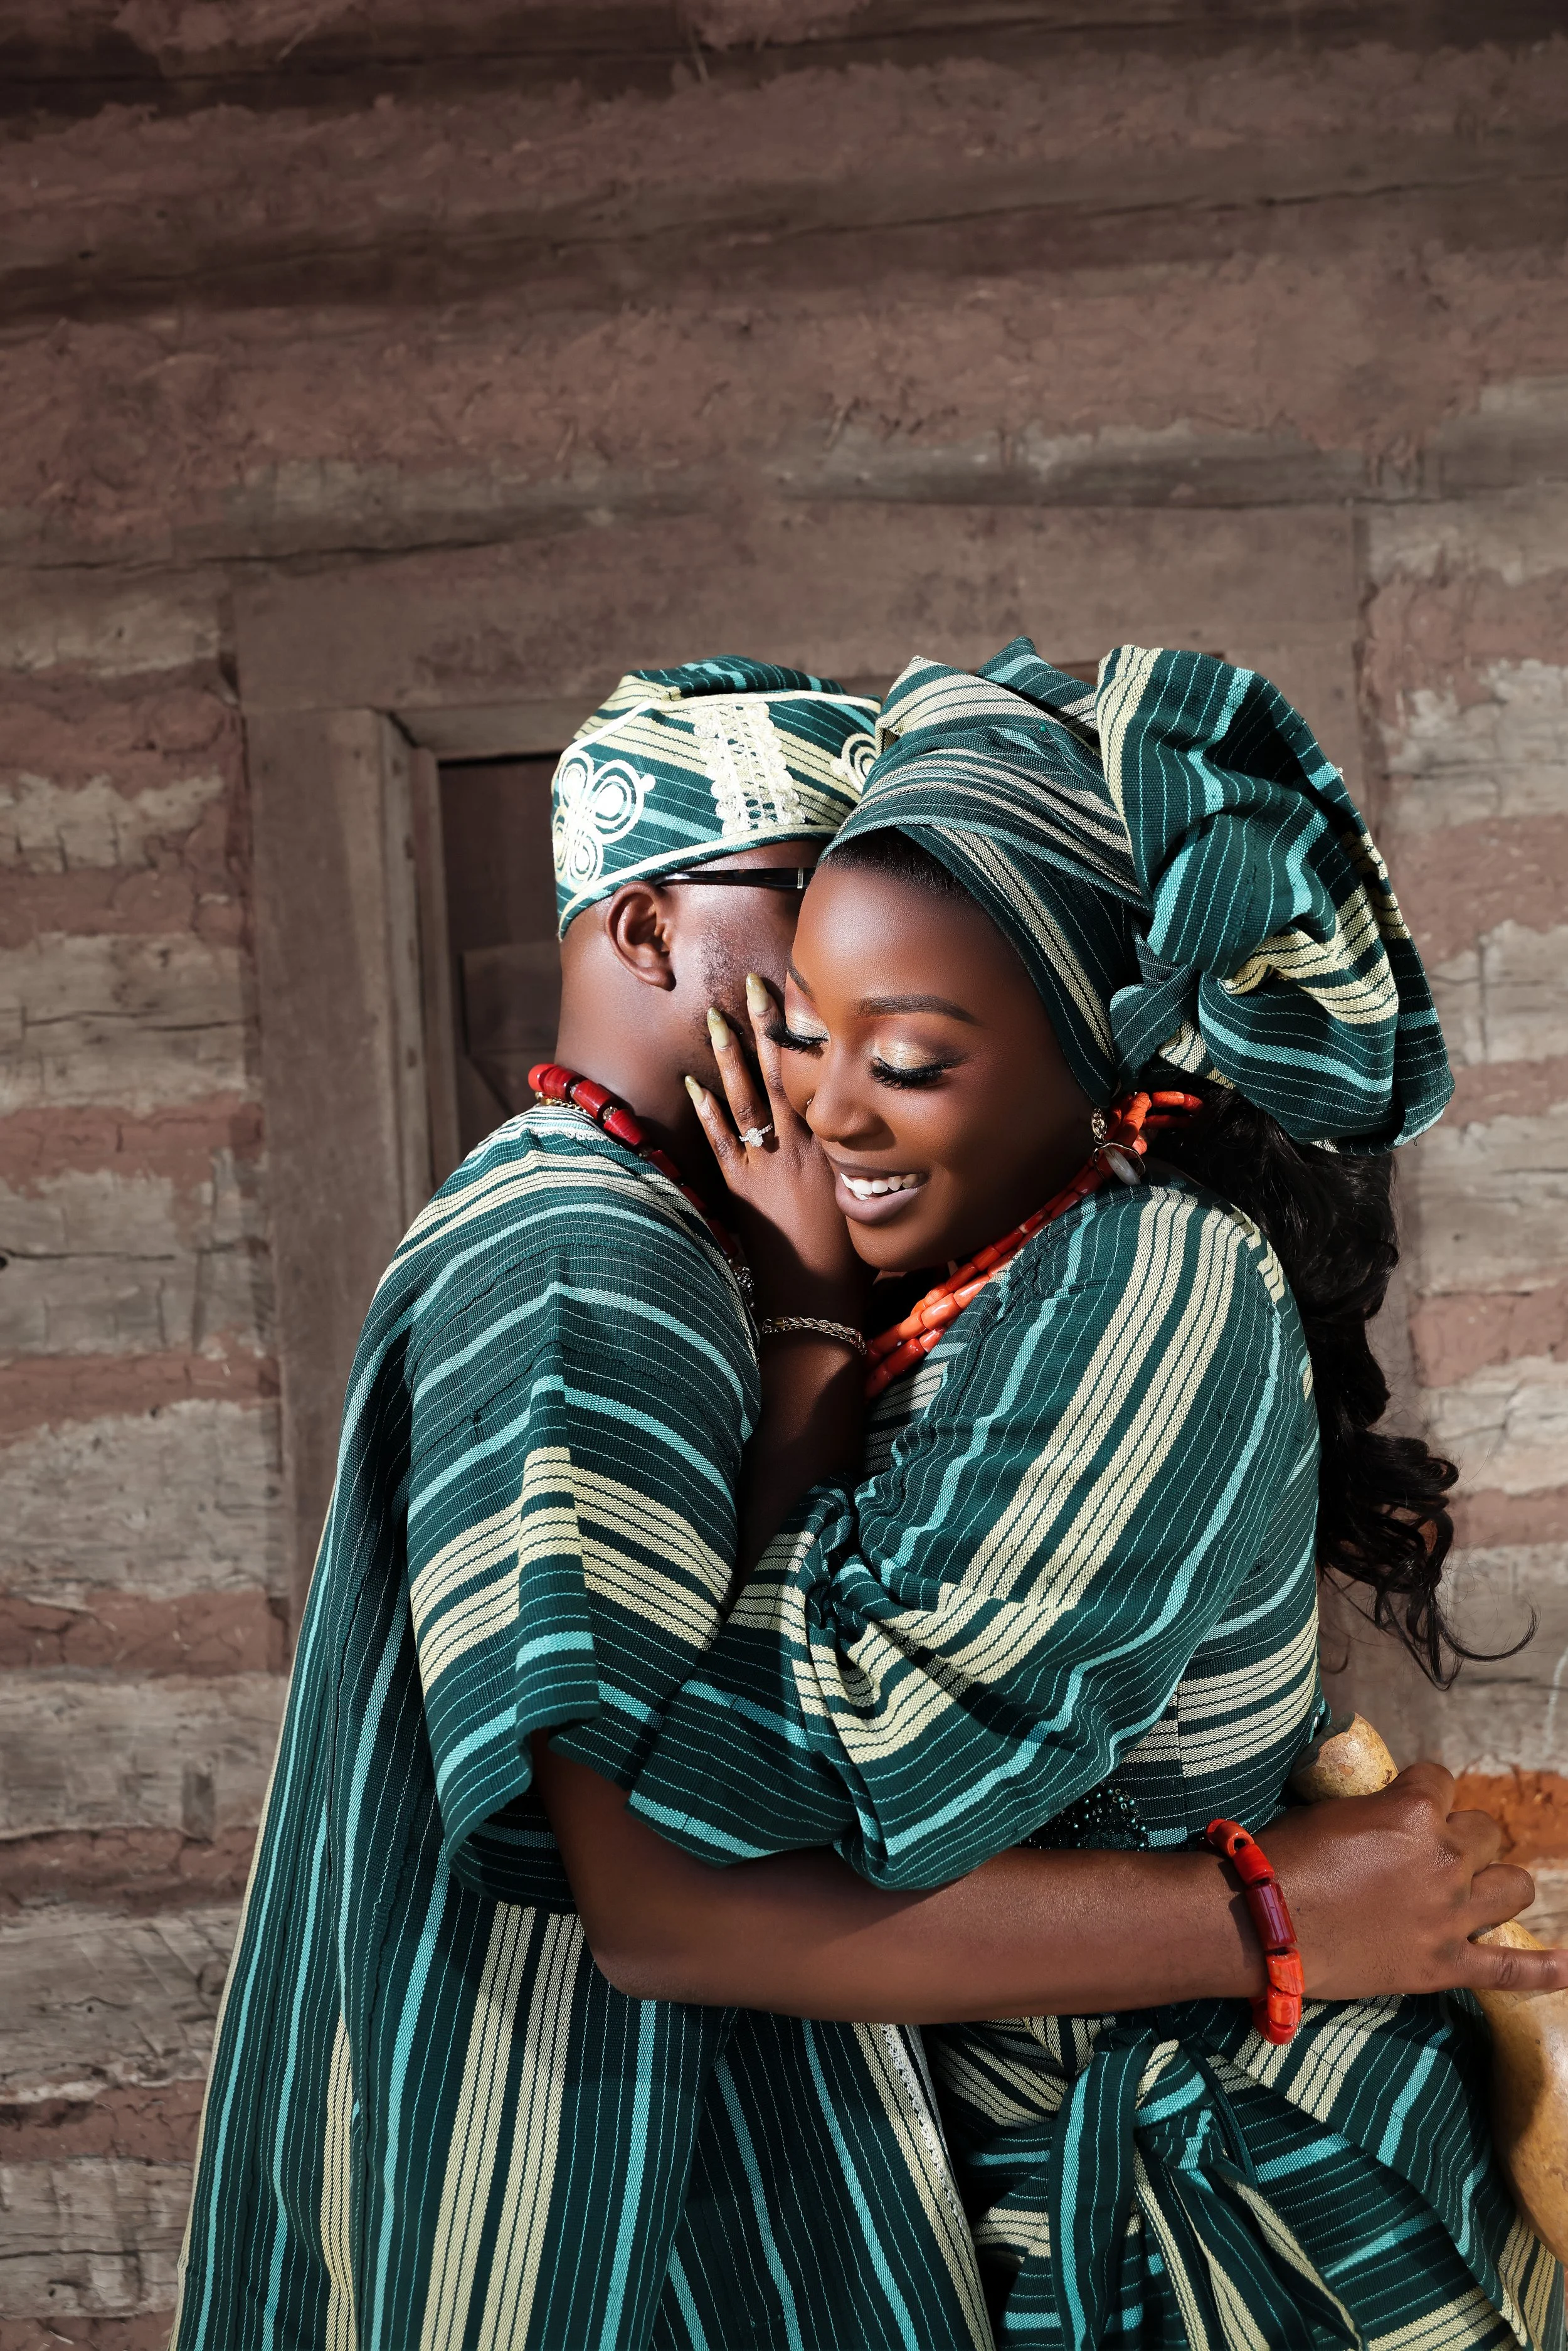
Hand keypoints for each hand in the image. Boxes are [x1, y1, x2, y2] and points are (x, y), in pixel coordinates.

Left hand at [686, 975, 863, 1319]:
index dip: (809, 1039)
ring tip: (717, 1018)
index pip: (821, 1080)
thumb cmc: (852, 1259)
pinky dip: (705, 1112)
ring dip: (730, 1057)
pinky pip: (719, 1142)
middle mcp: (800, 1147)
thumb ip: (874, 1166)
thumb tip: (899, 1143)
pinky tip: (692, 1084)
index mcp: (835, 1147)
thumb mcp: (872, 1201)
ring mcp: (766, 1166)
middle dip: (767, 1028)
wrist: (815, 1302)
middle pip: (780, 1075)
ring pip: (745, 1099)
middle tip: (755, 985)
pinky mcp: (740, 1190)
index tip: (804, 1000)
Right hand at [1264, 1762, 1567, 1998]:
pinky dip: (1546, 1970)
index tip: (1407, 1798)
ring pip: (1513, 1886)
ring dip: (1499, 1880)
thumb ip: (1370, 1810)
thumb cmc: (1284, 1857)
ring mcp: (1451, 1915)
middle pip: (1486, 1830)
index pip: (1441, 1778)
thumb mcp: (1329, 1811)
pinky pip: (1511, 1969)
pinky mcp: (1445, 1964)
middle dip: (1464, 1834)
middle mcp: (1444, 1858)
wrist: (1266, 1925)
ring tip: (1481, 1886)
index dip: (1424, 1788)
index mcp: (1413, 1812)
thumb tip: (1377, 1814)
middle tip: (1431, 1850)